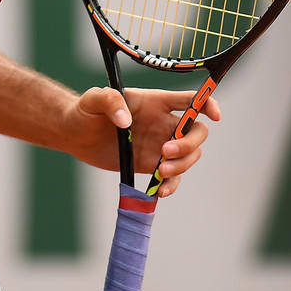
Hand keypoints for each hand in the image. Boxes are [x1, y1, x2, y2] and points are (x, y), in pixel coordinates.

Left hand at [61, 86, 220, 197]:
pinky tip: (160, 190)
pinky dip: (172, 185)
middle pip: (196, 131)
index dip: (207, 104)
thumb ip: (109, 101)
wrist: (76, 134)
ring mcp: (160, 144)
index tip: (215, 115)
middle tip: (165, 153)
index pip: (189, 100)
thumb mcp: (93, 99)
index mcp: (154, 102)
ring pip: (189, 156)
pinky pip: (173, 177)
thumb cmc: (85, 110)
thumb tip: (126, 120)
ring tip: (160, 172)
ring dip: (182, 166)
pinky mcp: (151, 165)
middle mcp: (162, 122)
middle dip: (189, 144)